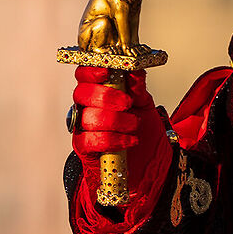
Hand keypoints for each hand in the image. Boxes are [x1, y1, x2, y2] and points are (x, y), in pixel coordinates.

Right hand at [69, 67, 168, 187]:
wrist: (150, 163)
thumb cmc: (143, 131)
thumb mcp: (145, 105)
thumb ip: (138, 88)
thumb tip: (134, 70)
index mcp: (97, 91)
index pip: (83, 75)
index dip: (90, 71)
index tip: (106, 71)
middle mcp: (86, 107)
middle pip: (82, 93)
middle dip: (106, 96)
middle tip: (127, 103)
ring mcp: (83, 128)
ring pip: (88, 117)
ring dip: (115, 121)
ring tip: (134, 125)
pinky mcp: (85, 149)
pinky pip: (89, 140)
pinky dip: (112, 139)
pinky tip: (129, 140)